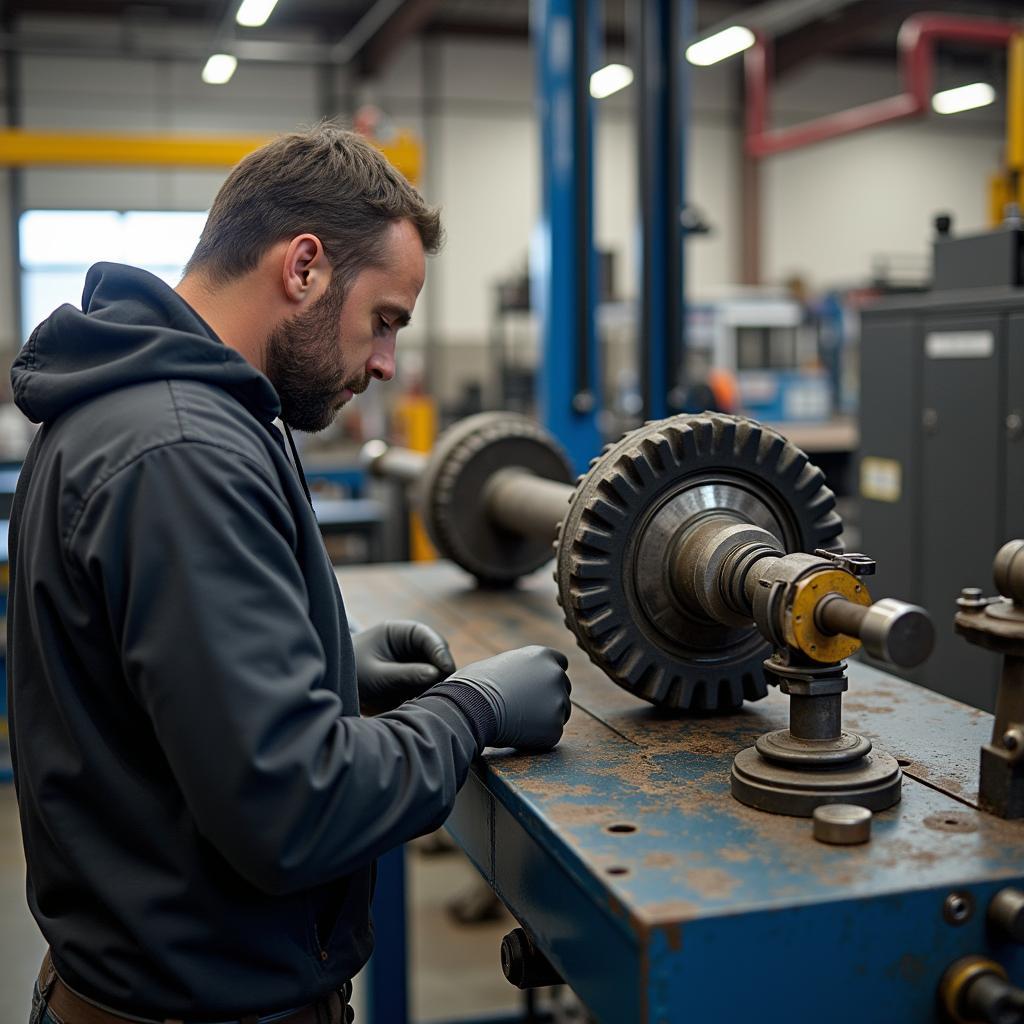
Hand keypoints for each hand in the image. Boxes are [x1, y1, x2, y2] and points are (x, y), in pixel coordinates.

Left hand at [354, 620, 455, 713]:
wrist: (334, 688)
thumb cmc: (351, 674)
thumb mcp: (376, 674)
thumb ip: (405, 674)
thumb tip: (435, 674)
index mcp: (398, 633)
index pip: (427, 637)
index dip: (439, 651)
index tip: (446, 669)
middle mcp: (409, 646)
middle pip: (436, 655)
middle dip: (441, 671)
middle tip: (442, 690)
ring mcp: (412, 664)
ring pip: (435, 673)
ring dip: (435, 686)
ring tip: (427, 700)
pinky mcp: (412, 682)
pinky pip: (427, 688)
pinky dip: (427, 696)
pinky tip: (420, 706)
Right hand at [444, 645, 571, 750]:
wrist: (471, 708)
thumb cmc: (475, 685)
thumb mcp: (500, 663)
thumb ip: (519, 669)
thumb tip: (516, 678)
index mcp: (542, 656)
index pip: (560, 663)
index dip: (548, 677)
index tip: (537, 687)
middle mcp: (556, 675)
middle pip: (563, 689)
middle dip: (549, 698)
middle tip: (525, 709)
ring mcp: (558, 701)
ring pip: (560, 713)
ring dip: (545, 718)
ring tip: (517, 721)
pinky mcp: (554, 728)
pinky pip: (551, 734)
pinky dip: (538, 737)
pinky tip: (517, 733)